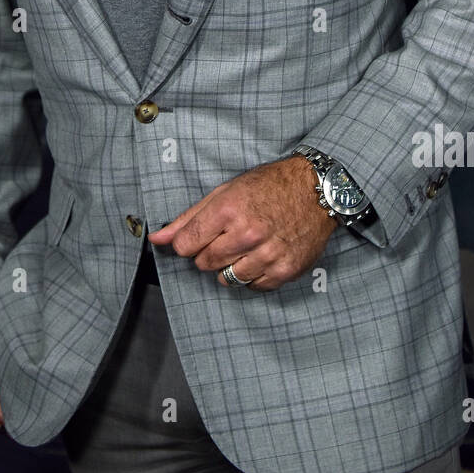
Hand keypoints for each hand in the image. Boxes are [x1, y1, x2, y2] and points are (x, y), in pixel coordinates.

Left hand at [147, 155, 336, 291]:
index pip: (186, 244)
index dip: (188, 242)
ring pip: (227, 278)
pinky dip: (253, 275)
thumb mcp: (225, 192)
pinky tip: (262, 255)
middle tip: (227, 236)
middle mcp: (248, 234)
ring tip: (245, 246)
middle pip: (204, 263)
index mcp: (228, 210)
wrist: (316, 190)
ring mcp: (268, 255)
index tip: (199, 236)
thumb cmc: (269, 186)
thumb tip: (157, 238)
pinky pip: (253, 286)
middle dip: (209, 252)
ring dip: (230, 266)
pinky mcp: (285, 270)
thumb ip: (189, 218)